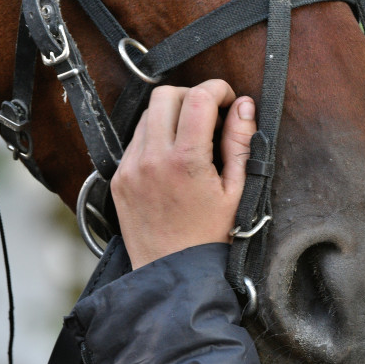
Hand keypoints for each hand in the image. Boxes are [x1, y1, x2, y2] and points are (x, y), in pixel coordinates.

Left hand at [111, 80, 256, 268]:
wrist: (174, 273)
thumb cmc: (211, 238)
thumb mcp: (238, 192)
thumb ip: (241, 144)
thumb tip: (244, 106)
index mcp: (186, 161)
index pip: (199, 98)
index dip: (218, 89)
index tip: (228, 99)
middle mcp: (152, 158)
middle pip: (166, 95)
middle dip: (192, 95)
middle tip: (210, 114)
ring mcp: (131, 167)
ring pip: (147, 114)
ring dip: (171, 114)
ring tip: (191, 138)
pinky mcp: (120, 178)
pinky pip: (135, 139)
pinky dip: (154, 136)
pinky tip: (172, 157)